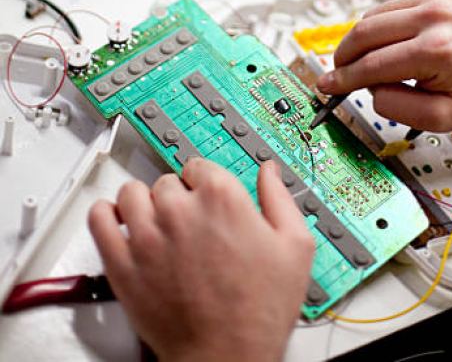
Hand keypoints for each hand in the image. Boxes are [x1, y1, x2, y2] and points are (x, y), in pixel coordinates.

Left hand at [88, 158, 314, 361]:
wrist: (228, 356)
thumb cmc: (260, 309)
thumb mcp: (295, 247)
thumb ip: (280, 199)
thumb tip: (268, 173)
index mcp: (221, 198)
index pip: (198, 165)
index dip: (204, 181)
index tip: (206, 195)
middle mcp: (180, 210)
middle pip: (166, 181)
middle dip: (177, 197)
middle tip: (188, 221)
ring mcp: (147, 236)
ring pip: (131, 193)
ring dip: (143, 202)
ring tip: (155, 220)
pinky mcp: (122, 264)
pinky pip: (99, 219)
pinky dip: (106, 215)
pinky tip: (121, 224)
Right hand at [316, 0, 451, 133]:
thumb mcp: (435, 119)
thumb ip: (393, 106)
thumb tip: (366, 86)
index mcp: (438, 49)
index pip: (373, 64)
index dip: (345, 77)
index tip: (326, 84)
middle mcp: (438, 14)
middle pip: (366, 31)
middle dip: (346, 55)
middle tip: (338, 72)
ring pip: (373, 14)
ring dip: (365, 39)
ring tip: (376, 60)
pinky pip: (390, 3)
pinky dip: (384, 23)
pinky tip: (397, 39)